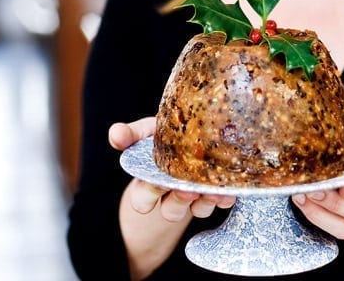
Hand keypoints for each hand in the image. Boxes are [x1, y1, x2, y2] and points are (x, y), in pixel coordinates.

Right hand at [109, 118, 235, 221]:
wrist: (187, 138)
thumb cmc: (162, 136)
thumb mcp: (143, 133)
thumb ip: (129, 134)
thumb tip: (115, 134)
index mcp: (148, 181)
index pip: (142, 198)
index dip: (150, 192)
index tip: (158, 181)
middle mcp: (170, 194)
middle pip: (170, 210)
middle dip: (179, 200)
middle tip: (187, 190)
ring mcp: (193, 197)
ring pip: (196, 211)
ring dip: (204, 202)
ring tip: (212, 190)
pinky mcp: (214, 193)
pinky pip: (219, 203)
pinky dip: (224, 198)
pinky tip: (228, 190)